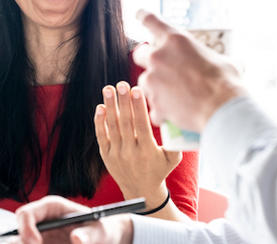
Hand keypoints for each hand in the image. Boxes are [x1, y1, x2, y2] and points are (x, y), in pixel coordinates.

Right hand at [12, 195, 132, 243]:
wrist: (103, 240)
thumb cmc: (101, 230)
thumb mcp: (99, 231)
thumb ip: (89, 235)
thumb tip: (77, 239)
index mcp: (50, 208)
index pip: (25, 214)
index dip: (25, 229)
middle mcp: (40, 223)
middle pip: (17, 236)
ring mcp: (39, 238)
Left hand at [95, 82, 181, 205]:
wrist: (141, 191)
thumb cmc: (160, 170)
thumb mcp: (173, 158)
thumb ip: (175, 140)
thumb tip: (176, 118)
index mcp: (147, 150)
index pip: (141, 125)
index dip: (138, 107)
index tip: (137, 90)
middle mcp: (130, 152)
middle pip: (125, 123)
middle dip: (123, 102)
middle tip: (121, 84)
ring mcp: (116, 153)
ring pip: (112, 127)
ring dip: (110, 106)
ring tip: (108, 89)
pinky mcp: (106, 155)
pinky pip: (101, 136)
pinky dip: (99, 122)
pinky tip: (100, 107)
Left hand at [134, 10, 245, 131]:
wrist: (222, 108)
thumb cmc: (226, 82)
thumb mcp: (225, 61)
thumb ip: (216, 59)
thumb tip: (232, 63)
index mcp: (176, 40)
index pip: (152, 20)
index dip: (143, 16)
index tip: (138, 14)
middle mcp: (160, 57)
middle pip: (139, 53)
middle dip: (147, 59)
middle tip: (159, 67)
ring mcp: (154, 80)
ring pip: (144, 81)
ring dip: (155, 87)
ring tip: (175, 96)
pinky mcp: (154, 102)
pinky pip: (153, 107)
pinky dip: (162, 111)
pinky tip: (175, 114)